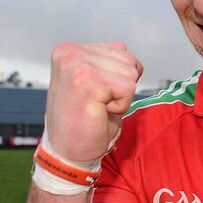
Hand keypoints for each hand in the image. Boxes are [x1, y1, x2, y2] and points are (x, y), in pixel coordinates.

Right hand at [44, 42, 142, 163]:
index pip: (120, 50)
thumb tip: (135, 63)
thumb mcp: (93, 81)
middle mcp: (70, 52)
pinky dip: (121, 106)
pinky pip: (128, 88)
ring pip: (131, 73)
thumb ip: (106, 64)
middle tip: (97, 103)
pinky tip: (99, 113)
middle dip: (122, 86)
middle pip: (129, 60)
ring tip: (97, 107)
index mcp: (69, 49)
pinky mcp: (88, 81)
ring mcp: (77, 65)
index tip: (94, 95)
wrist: (67, 153)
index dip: (118, 78)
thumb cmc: (84, 120)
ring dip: (121, 96)